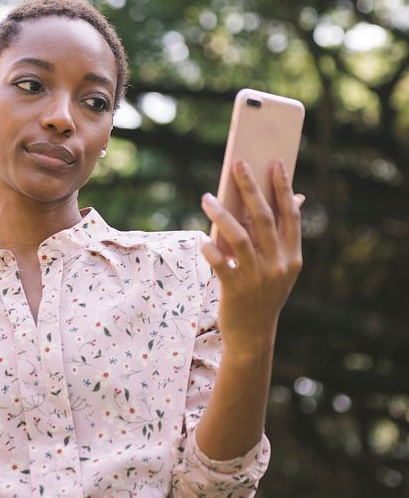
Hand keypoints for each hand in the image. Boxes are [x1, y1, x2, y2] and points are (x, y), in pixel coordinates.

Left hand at [200, 159, 303, 357]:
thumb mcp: (282, 268)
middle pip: (264, 219)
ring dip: (222, 215)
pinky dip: (211, 250)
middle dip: (251, 188)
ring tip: (206, 197)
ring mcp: (258, 278)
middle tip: (238, 164)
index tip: (275, 163)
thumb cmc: (264, 293)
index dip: (283, 188)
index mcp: (293, 256)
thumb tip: (296, 198)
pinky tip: (202, 240)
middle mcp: (279, 265)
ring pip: (240, 238)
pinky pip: (221, 264)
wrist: (253, 335)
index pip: (290, 215)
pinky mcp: (236, 290)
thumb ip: (284, 236)